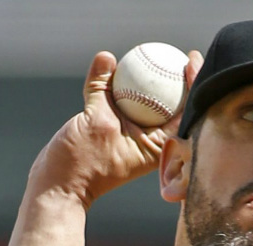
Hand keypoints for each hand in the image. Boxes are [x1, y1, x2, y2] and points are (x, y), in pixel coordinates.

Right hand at [28, 49, 202, 206]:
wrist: (59, 184)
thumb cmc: (81, 162)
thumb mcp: (95, 122)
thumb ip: (102, 88)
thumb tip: (107, 56)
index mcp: (159, 146)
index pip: (184, 111)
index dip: (193, 84)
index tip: (190, 60)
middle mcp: (151, 142)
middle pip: (173, 107)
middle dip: (182, 82)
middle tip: (185, 55)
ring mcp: (135, 137)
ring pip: (149, 104)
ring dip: (153, 81)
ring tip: (158, 55)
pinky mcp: (117, 131)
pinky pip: (124, 103)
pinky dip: (122, 85)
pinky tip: (118, 63)